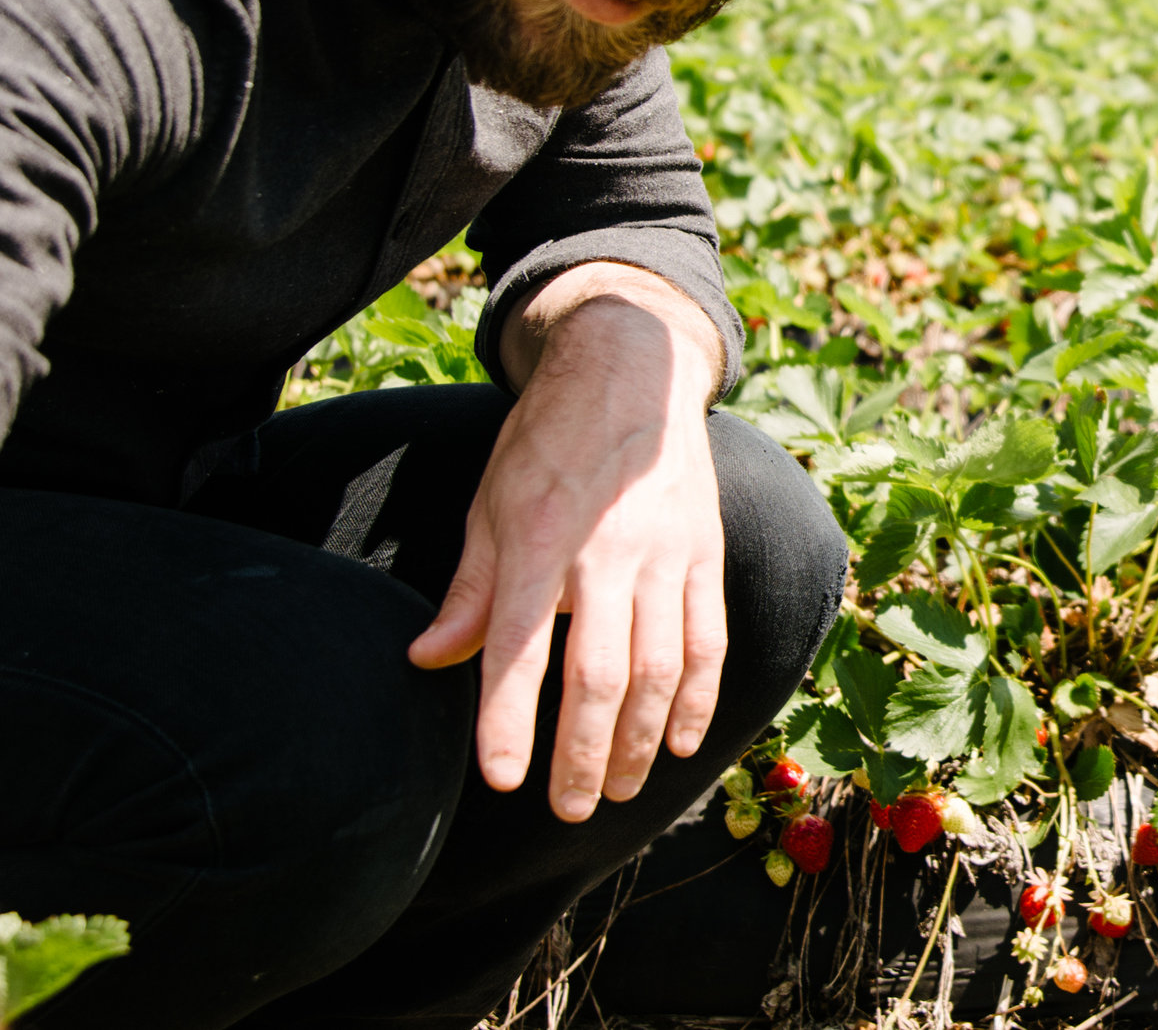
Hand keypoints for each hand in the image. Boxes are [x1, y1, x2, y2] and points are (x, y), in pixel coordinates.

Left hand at [408, 263, 728, 821]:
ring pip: (659, 667)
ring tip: (621, 789)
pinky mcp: (704, 551)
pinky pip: (707, 638)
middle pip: (599, 676)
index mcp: (539, 540)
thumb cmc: (547, 441)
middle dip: (584, 754)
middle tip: (570, 809)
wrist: (632, 369)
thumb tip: (428, 661)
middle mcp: (607, 552)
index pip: (520, 648)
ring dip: (640, 739)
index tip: (501, 778)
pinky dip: (697, 697)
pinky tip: (679, 742)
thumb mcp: (491, 503)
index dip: (509, 719)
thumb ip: (470, 590)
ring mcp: (665, 553)